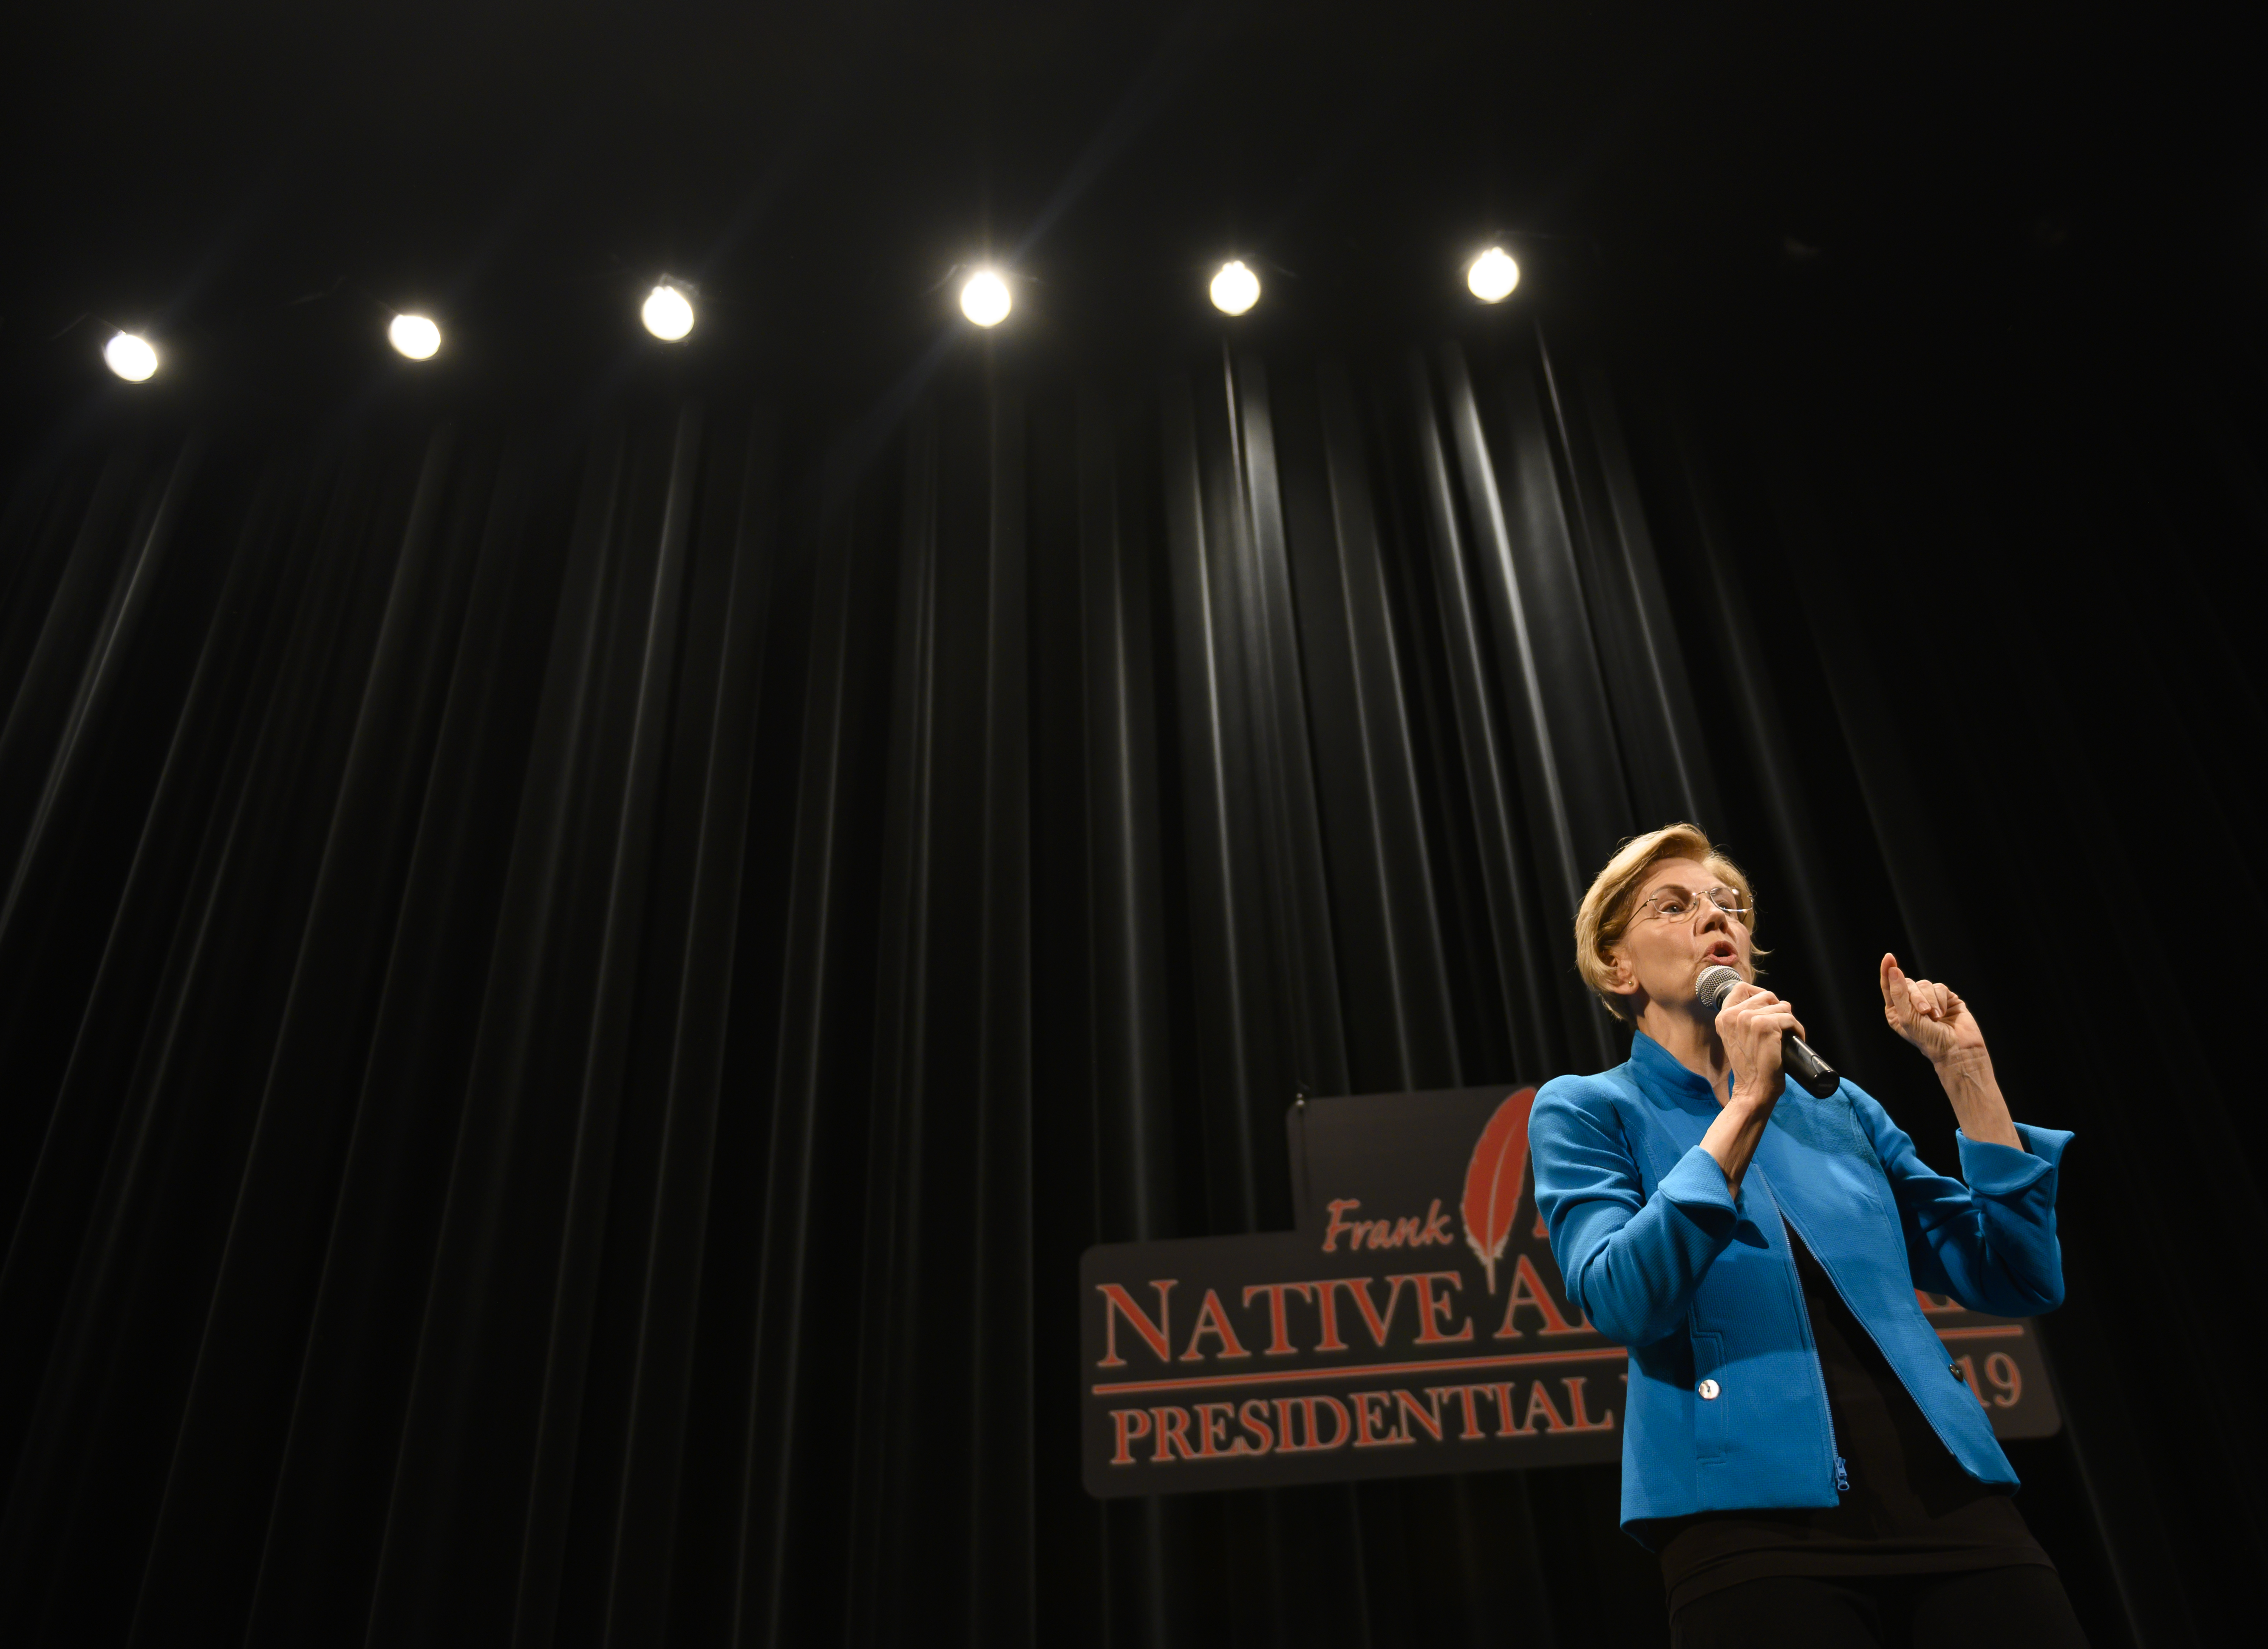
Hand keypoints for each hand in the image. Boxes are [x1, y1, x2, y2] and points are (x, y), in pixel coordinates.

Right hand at [1716, 980, 1805, 1106]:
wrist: (1753, 1090)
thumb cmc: (1750, 1067)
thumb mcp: (1737, 1038)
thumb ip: (1743, 1020)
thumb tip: (1771, 1003)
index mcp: (1723, 1017)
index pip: (1741, 988)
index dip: (1759, 994)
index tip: (1768, 1008)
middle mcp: (1733, 1015)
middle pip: (1767, 996)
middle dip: (1778, 1010)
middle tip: (1781, 1029)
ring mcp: (1748, 1019)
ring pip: (1782, 1007)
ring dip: (1789, 1022)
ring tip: (1786, 1038)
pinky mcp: (1765, 1026)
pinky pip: (1790, 1018)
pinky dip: (1797, 1030)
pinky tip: (1793, 1042)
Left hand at [1879, 953, 1986, 1065]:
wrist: (1956, 1049)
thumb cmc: (1928, 1039)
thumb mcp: (1907, 1017)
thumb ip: (1899, 993)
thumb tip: (1893, 970)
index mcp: (1896, 1010)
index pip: (1889, 986)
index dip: (1888, 971)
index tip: (1889, 957)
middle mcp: (1911, 1004)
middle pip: (1907, 983)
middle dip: (1916, 996)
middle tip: (1924, 1013)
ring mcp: (1929, 1000)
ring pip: (1925, 984)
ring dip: (1930, 1000)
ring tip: (1935, 1017)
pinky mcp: (1946, 998)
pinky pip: (1939, 988)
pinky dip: (1941, 1000)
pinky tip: (1944, 1014)